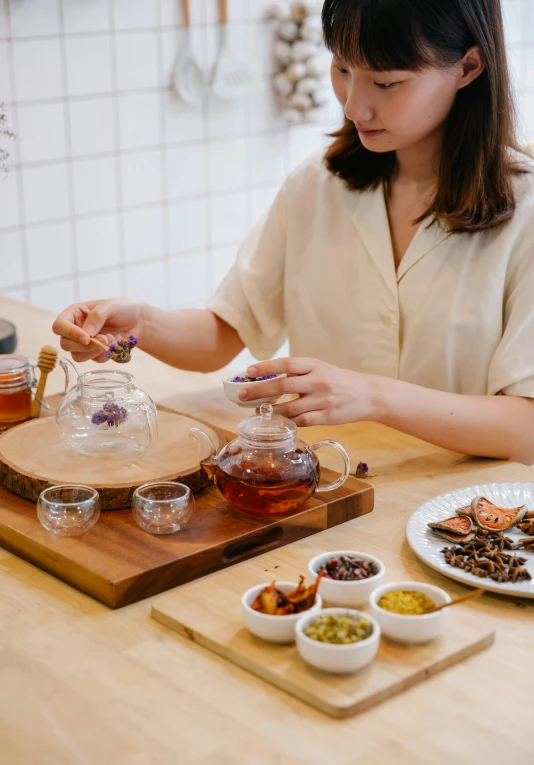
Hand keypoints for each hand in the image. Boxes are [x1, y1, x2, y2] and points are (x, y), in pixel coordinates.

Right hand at [52, 298, 145, 362]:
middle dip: (85, 346)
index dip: (70, 333)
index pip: (59, 326)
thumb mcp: (110, 306)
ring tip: (111, 338)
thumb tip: (86, 334)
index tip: (86, 338)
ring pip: (77, 356)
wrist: (139, 321)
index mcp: (74, 314)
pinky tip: (115, 343)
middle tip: (104, 339)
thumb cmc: (123, 309)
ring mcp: (84, 343)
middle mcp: (75, 329)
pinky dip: (105, 354)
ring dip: (95, 351)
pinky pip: (94, 360)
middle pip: (65, 344)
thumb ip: (97, 317)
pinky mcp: (94, 353)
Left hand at [238, 357, 376, 426]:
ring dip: (271, 412)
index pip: (286, 365)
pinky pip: (302, 421)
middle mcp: (318, 381)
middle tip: (242, 396)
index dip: (265, 368)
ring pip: (290, 408)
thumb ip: (297, 373)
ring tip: (258, 412)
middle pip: (283, 386)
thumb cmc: (338, 380)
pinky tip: (279, 422)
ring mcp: (323, 400)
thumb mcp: (320, 368)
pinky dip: (288, 422)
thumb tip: (266, 378)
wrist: (368, 394)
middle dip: (259, 392)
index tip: (248, 372)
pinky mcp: (327, 417)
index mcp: (315, 365)